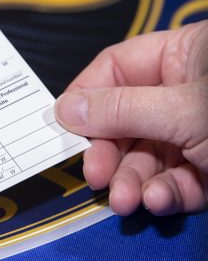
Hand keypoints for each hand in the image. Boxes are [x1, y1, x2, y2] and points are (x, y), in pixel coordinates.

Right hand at [54, 21, 207, 215]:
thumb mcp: (184, 110)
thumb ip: (122, 109)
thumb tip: (65, 108)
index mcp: (182, 57)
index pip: (116, 69)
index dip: (88, 96)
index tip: (65, 126)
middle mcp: (184, 93)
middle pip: (126, 120)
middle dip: (111, 152)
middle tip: (96, 176)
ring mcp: (197, 133)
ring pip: (148, 156)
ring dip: (134, 181)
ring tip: (127, 201)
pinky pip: (176, 180)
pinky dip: (166, 194)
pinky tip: (160, 202)